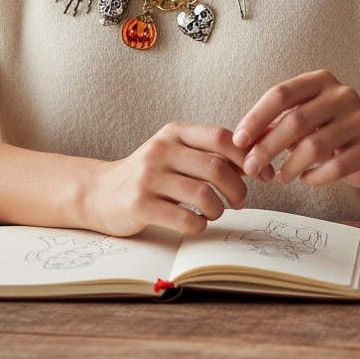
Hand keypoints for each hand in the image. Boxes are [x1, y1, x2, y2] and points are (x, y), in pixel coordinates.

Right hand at [83, 123, 249, 236]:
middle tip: (238, 202)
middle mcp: (160, 150)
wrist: (99, 192)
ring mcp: (148, 177)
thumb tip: (259, 162)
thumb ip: (210, 154)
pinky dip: (200, 225)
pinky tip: (196, 223)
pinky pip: (185, 218)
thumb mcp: (174, 153)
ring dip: (218, 210)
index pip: (221, 137)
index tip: (260, 175)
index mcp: (173, 133)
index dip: (247, 158)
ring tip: (214, 212)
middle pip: (217, 168)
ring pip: (204, 195)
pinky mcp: (140, 205)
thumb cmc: (149, 175)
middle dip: (238, 191)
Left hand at [232, 70, 359, 189]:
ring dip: (290, 166)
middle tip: (252, 166)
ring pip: (314, 146)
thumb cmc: (329, 132)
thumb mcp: (302, 122)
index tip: (238, 140)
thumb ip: (274, 127)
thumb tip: (242, 143)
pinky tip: (305, 180)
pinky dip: (315, 177)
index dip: (256, 117)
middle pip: (295, 120)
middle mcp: (342, 95)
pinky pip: (335, 167)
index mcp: (320, 81)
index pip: (281, 94)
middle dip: (268, 147)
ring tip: (280, 177)